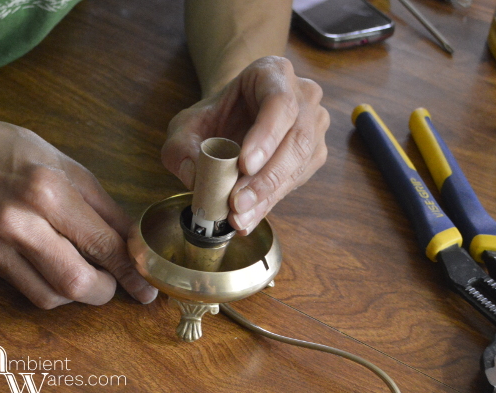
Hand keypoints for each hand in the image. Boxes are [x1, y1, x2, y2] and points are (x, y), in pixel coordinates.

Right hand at [0, 114, 157, 308]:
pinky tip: (57, 268)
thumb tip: (135, 242)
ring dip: (78, 295)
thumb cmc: (12, 151)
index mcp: (48, 191)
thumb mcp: (67, 165)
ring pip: (50, 297)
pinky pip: (27, 290)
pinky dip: (51, 289)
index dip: (130, 270)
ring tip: (86, 272)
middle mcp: (20, 221)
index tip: (146, 286)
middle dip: (106, 291)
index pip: (101, 243)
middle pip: (75, 282)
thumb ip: (104, 207)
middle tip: (115, 281)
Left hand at [161, 56, 328, 233]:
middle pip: (296, 140)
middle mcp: (304, 97)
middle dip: (266, 178)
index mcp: (274, 73)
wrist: (234, 117)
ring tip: (238, 217)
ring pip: (300, 164)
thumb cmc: (215, 116)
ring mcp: (314, 126)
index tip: (244, 165)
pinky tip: (248, 217)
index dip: (265, 136)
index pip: (279, 103)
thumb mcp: (187, 125)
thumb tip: (194, 177)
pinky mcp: (314, 155)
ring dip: (268, 195)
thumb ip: (181, 147)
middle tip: (237, 203)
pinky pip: (297, 181)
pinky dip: (270, 202)